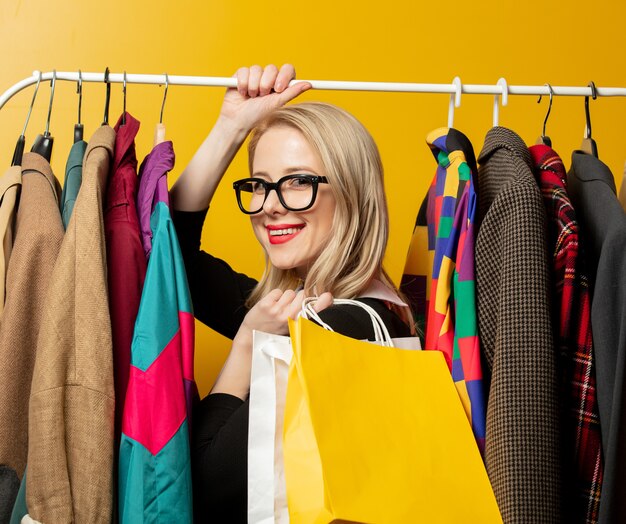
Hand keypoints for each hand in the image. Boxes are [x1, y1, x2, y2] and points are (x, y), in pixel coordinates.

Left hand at [211, 290, 332, 397]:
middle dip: (298, 298)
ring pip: (290, 292)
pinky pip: (278, 292)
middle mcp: (289, 317)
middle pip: (303, 295)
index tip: (328, 296)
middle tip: (290, 307)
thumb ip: (302, 315)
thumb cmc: (274, 332)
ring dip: (285, 298)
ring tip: (278, 308)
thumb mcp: (291, 328)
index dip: (323, 302)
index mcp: (297, 324)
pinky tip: (270, 306)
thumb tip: (317, 298)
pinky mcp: (266, 305)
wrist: (251, 336)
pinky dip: (274, 296)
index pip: (314, 311)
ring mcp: (277, 311)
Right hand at [218, 64, 310, 132]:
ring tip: (251, 97)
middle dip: (266, 84)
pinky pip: (244, 70)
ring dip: (253, 85)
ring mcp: (255, 75)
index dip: (283, 76)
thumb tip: (309, 84)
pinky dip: (243, 83)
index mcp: (280, 84)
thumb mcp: (277, 103)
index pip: (287, 69)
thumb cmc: (258, 115)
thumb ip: (292, 92)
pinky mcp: (242, 74)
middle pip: (272, 68)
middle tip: (262, 96)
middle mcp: (268, 78)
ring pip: (257, 69)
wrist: (238, 120)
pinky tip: (242, 93)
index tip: (278, 88)